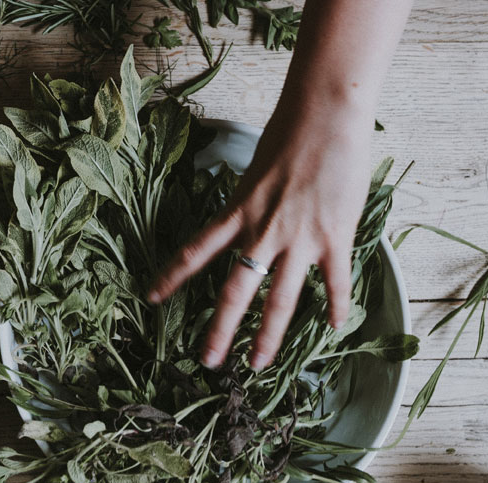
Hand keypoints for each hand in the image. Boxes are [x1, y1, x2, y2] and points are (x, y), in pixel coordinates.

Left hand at [148, 105, 372, 369]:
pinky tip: (334, 329)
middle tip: (208, 362)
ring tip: (258, 364)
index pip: (195, 252)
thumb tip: (247, 219)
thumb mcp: (253, 172)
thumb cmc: (289, 133)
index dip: (171, 277)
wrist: (326, 114)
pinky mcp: (334, 237)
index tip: (150, 299)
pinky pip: (334, 282)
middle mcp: (262, 232)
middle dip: (219, 330)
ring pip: (280, 300)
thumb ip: (248, 203)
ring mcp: (299, 238)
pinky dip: (337, 307)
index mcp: (237, 213)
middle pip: (235, 292)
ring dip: (268, 336)